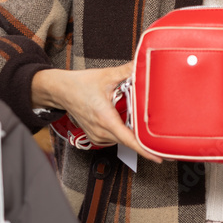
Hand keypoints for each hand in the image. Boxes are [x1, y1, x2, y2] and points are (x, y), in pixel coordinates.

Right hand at [33, 62, 162, 163]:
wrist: (61, 91)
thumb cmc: (80, 84)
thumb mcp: (107, 75)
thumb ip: (127, 70)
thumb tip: (143, 65)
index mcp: (105, 118)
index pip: (129, 140)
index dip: (145, 150)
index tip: (158, 157)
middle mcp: (100, 131)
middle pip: (128, 141)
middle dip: (144, 143)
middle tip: (161, 141)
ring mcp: (97, 135)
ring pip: (121, 140)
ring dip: (132, 135)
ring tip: (140, 124)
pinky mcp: (95, 136)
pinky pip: (114, 139)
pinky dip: (122, 133)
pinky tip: (125, 122)